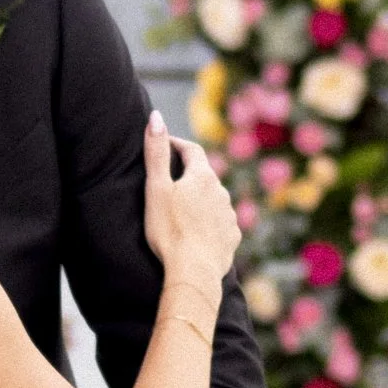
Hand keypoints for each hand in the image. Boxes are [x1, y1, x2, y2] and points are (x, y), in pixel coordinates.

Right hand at [139, 111, 239, 290]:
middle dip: (188, 174)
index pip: (191, 150)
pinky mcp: (232, 237)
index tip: (164, 145)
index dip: (176, 145)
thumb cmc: (170, 230)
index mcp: (202, 177)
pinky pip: (220, 222)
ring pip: (214, 199)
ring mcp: (229, 215)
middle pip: (204, 175)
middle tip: (171, 180)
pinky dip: (209, 221)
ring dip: (200, 199)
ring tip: (183, 209)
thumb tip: (156, 116)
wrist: (194, 272)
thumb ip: (155, 153)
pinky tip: (198, 231)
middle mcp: (221, 192)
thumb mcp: (156, 188)